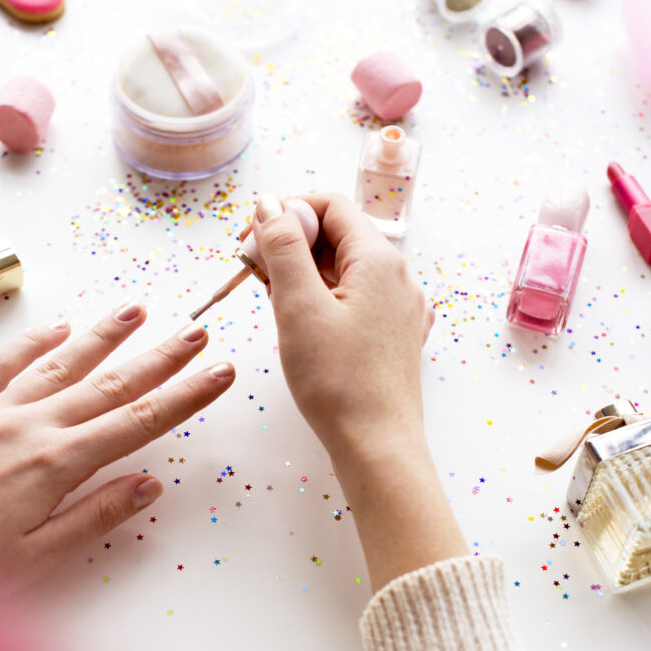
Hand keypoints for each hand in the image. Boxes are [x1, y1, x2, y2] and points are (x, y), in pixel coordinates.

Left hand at [0, 303, 234, 593]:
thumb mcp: (35, 560)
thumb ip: (94, 517)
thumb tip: (147, 486)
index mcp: (54, 464)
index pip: (137, 422)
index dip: (184, 396)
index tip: (217, 371)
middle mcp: (29, 426)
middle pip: (109, 384)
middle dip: (159, 357)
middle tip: (195, 331)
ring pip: (61, 362)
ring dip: (103, 336)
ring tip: (137, 311)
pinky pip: (1, 364)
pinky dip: (32, 343)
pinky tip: (57, 329)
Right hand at [246, 193, 433, 466]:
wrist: (376, 446)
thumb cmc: (337, 382)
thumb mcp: (298, 306)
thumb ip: (283, 248)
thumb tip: (270, 204)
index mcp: (378, 260)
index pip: (330, 205)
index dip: (287, 211)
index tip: (251, 238)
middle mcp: (396, 276)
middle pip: (337, 234)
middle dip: (290, 242)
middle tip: (253, 270)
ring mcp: (398, 306)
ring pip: (343, 267)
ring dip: (302, 271)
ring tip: (271, 298)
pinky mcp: (392, 333)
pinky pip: (353, 296)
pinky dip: (322, 296)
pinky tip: (300, 320)